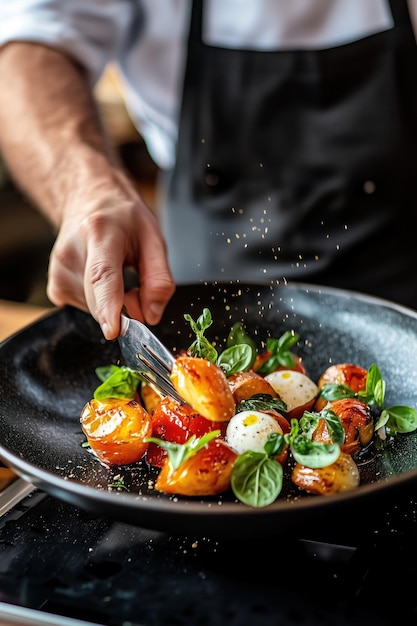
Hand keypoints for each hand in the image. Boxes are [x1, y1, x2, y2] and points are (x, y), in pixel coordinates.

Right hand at [46, 167, 174, 339]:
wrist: (89, 201)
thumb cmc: (123, 218)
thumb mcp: (154, 239)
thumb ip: (159, 279)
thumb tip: (151, 315)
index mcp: (100, 232)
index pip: (101, 275)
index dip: (108, 305)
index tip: (113, 329)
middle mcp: (71, 252)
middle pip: (100, 300)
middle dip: (126, 307)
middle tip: (136, 282)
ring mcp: (59, 271)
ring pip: (95, 310)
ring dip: (114, 304)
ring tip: (117, 273)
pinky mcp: (55, 287)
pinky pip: (85, 310)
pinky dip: (101, 304)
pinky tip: (102, 281)